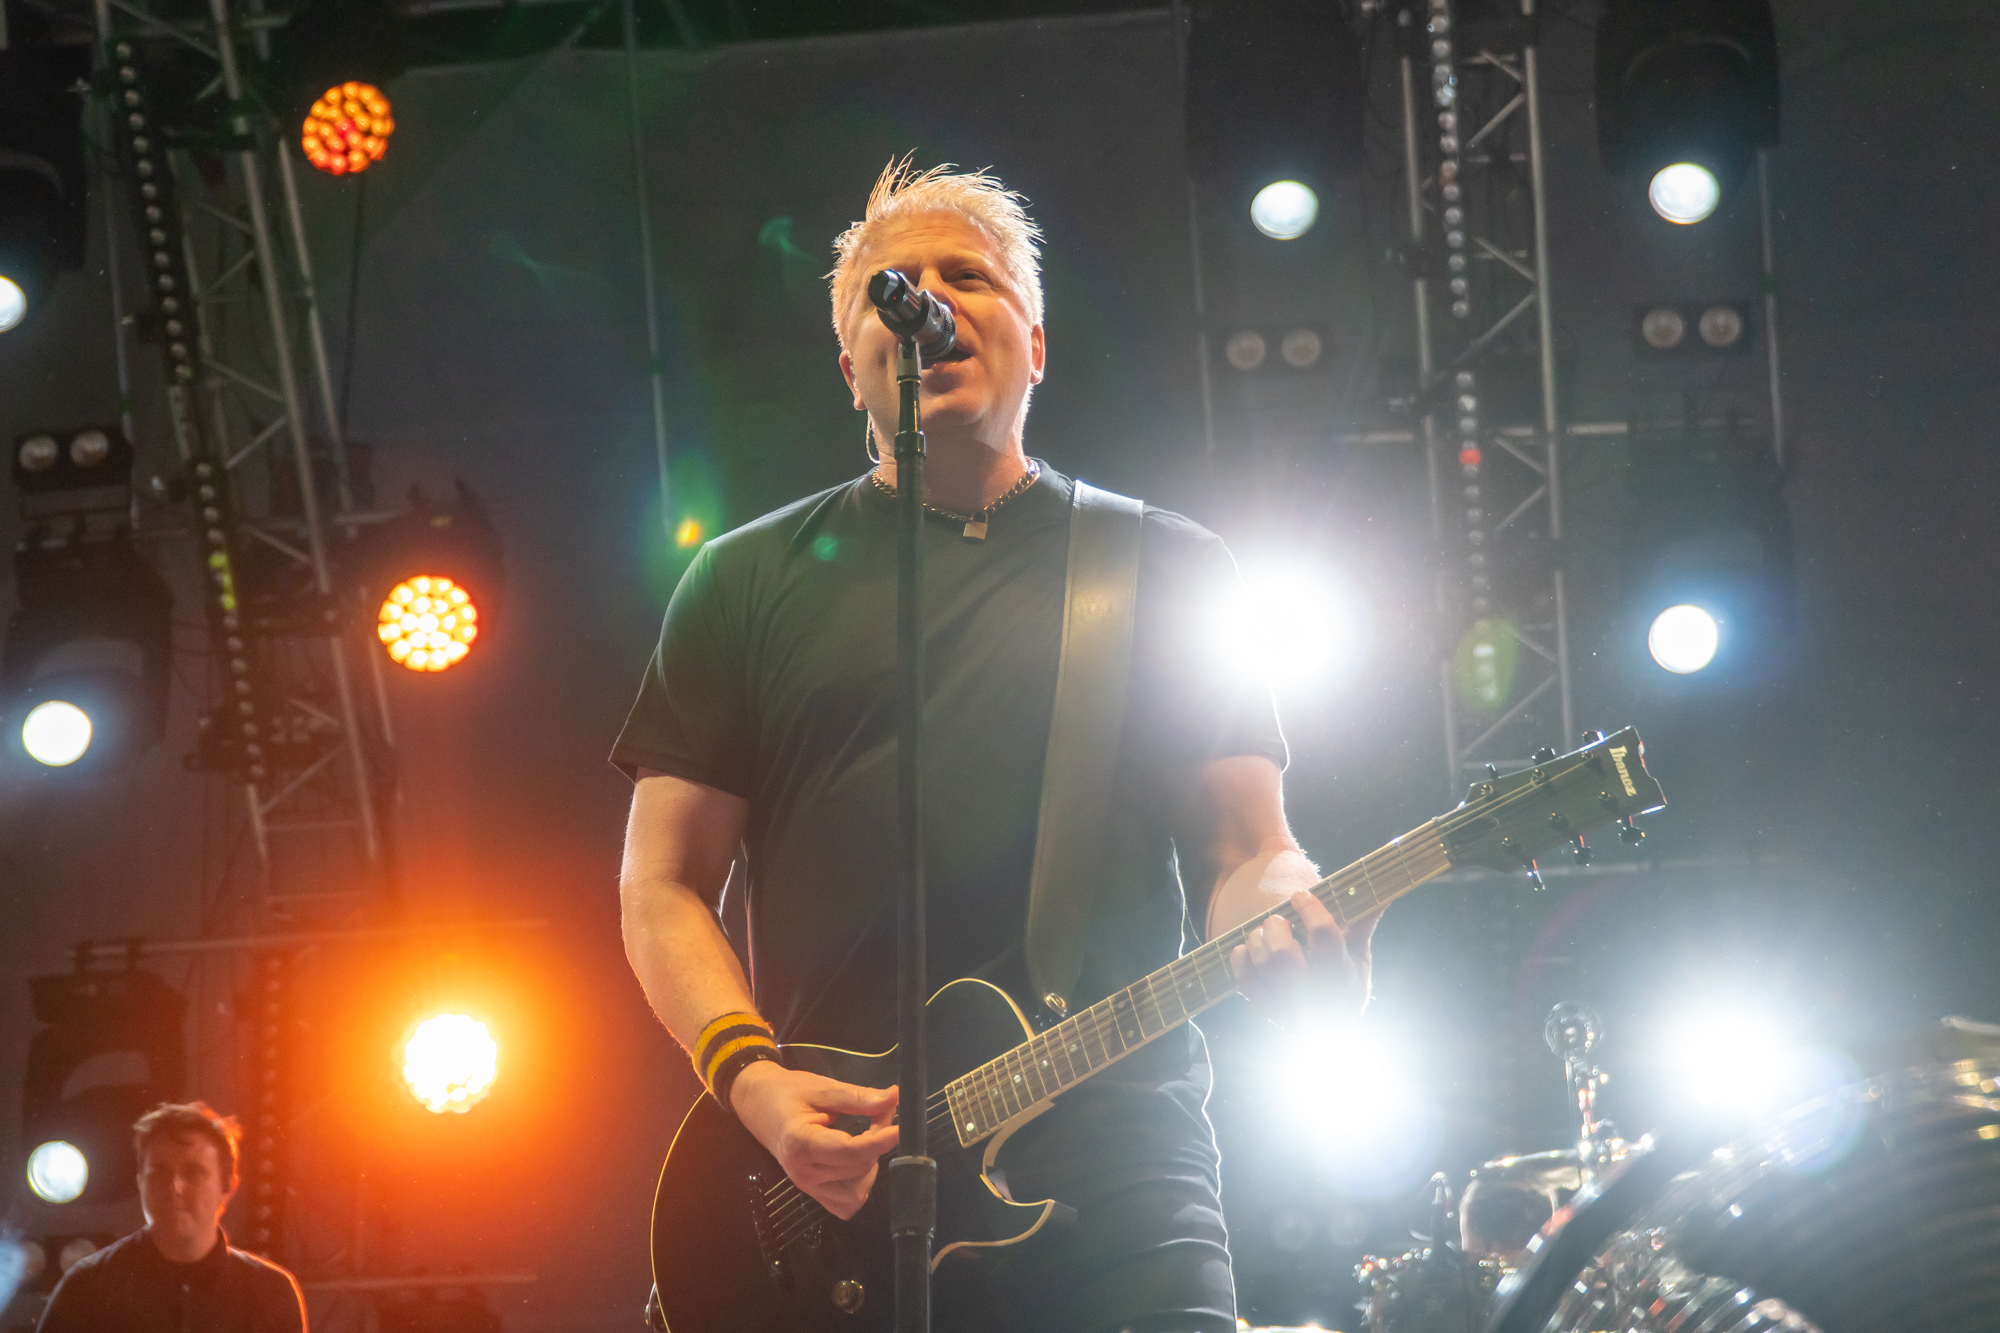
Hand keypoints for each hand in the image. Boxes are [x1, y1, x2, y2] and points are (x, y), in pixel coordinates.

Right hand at [729, 1061, 898, 1219]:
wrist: (757, 1103)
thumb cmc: (786, 1093)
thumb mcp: (822, 1088)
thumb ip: (858, 1097)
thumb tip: (893, 1098)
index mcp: (801, 1144)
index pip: (851, 1152)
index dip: (880, 1140)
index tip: (899, 1126)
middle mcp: (803, 1172)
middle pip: (858, 1169)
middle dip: (877, 1143)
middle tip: (880, 1115)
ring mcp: (807, 1186)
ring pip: (855, 1195)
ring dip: (869, 1169)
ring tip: (866, 1140)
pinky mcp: (812, 1192)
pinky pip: (844, 1204)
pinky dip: (857, 1187)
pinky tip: (856, 1162)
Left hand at [1228, 888, 1379, 1023]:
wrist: (1334, 1030)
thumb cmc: (1346, 983)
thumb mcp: (1360, 957)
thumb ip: (1364, 923)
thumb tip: (1383, 893)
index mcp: (1344, 975)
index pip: (1324, 936)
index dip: (1310, 909)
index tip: (1300, 895)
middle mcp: (1317, 993)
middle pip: (1284, 953)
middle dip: (1276, 927)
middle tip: (1277, 920)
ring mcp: (1290, 1005)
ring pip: (1264, 965)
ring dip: (1257, 940)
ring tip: (1262, 933)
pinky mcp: (1269, 1011)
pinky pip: (1246, 982)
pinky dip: (1240, 960)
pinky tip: (1245, 949)